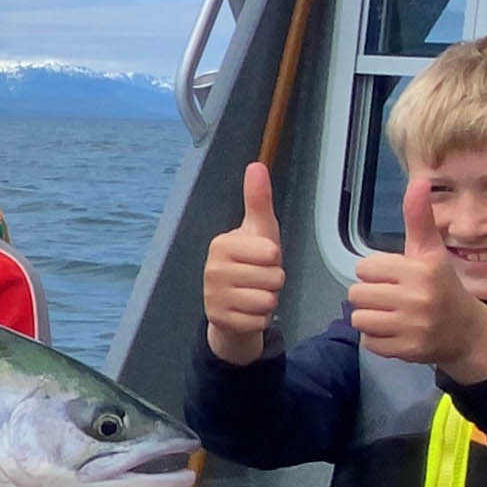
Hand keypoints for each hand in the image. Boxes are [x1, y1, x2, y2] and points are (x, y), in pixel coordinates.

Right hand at [203, 163, 284, 364]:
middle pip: (273, 278)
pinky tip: (248, 312)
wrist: (230, 306)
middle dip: (274, 282)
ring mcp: (213, 297)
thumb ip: (258, 200)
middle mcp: (212, 269)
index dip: (275, 259)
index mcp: (221, 244)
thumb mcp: (259, 231)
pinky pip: (259, 321)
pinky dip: (260, 319)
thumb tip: (256, 165)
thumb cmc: (250, 264)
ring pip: (268, 301)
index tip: (261, 260)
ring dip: (268, 301)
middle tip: (258, 280)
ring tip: (254, 294)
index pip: (272, 253)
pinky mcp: (219, 320)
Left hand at [348, 176, 486, 383]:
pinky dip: (378, 340)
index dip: (376, 274)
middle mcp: (418, 297)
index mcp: (422, 269)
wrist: (467, 332)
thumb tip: (418, 180)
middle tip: (394, 299)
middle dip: (371, 296)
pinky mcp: (408, 350)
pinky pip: (369, 342)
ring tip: (394, 316)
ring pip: (359, 318)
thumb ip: (419, 218)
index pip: (365, 268)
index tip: (397, 279)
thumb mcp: (431, 251)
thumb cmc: (441, 286)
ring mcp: (413, 326)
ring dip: (372, 319)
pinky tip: (397, 334)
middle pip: (357, 294)